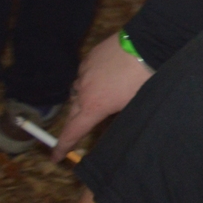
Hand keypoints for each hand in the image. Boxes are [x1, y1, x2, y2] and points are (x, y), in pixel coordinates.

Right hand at [53, 31, 152, 159]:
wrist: (147, 45)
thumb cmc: (145, 77)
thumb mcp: (133, 104)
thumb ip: (116, 115)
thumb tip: (109, 118)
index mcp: (94, 106)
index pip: (72, 132)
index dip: (63, 147)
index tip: (55, 156)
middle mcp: (83, 90)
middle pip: (74, 110)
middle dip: (78, 118)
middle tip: (85, 122)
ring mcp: (84, 71)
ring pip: (79, 89)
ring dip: (87, 95)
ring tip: (105, 93)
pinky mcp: (90, 56)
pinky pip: (85, 72)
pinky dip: (92, 77)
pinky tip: (107, 74)